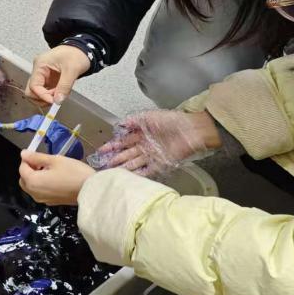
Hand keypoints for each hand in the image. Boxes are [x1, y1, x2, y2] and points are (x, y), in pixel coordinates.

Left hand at [19, 150, 95, 205]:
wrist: (90, 190)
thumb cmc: (73, 172)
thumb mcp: (54, 160)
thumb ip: (37, 157)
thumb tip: (23, 154)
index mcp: (33, 182)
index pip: (22, 168)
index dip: (27, 159)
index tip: (38, 154)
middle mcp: (34, 194)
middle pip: (24, 180)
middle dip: (29, 169)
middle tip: (42, 161)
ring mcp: (43, 200)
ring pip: (31, 187)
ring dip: (35, 177)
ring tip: (49, 168)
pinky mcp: (51, 203)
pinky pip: (40, 192)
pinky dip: (42, 185)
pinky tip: (54, 178)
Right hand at [25, 45, 90, 104]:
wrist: (83, 50)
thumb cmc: (76, 53)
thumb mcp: (72, 70)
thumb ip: (64, 86)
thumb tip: (58, 100)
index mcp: (40, 64)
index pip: (33, 86)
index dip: (42, 96)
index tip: (53, 101)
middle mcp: (39, 70)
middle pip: (31, 91)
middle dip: (42, 98)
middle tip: (55, 100)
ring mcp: (43, 76)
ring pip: (38, 93)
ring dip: (47, 98)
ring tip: (60, 95)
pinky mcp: (49, 80)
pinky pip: (46, 91)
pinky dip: (52, 96)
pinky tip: (60, 93)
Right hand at [93, 111, 219, 176]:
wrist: (191, 129)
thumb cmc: (173, 120)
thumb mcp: (150, 116)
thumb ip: (134, 120)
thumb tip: (120, 124)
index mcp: (142, 134)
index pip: (124, 142)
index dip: (113, 146)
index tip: (102, 151)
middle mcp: (145, 146)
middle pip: (127, 154)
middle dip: (115, 159)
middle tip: (103, 165)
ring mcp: (152, 155)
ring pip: (135, 163)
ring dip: (124, 168)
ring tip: (112, 172)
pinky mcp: (161, 163)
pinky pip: (148, 171)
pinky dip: (139, 174)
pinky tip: (129, 178)